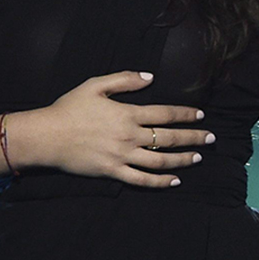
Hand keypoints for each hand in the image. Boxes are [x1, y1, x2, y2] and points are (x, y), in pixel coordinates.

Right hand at [40, 71, 213, 187]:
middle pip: (169, 138)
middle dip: (193, 138)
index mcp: (127, 113)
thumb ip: (124, 80)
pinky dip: (160, 182)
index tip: (200, 115)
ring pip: (160, 161)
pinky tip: (174, 181)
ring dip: (182, 160)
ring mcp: (122, 157)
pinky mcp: (113, 173)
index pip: (165, 114)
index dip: (185, 114)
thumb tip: (150, 77)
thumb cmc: (69, 108)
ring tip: (197, 158)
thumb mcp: (95, 85)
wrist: (47, 136)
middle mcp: (129, 136)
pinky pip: (142, 180)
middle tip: (211, 138)